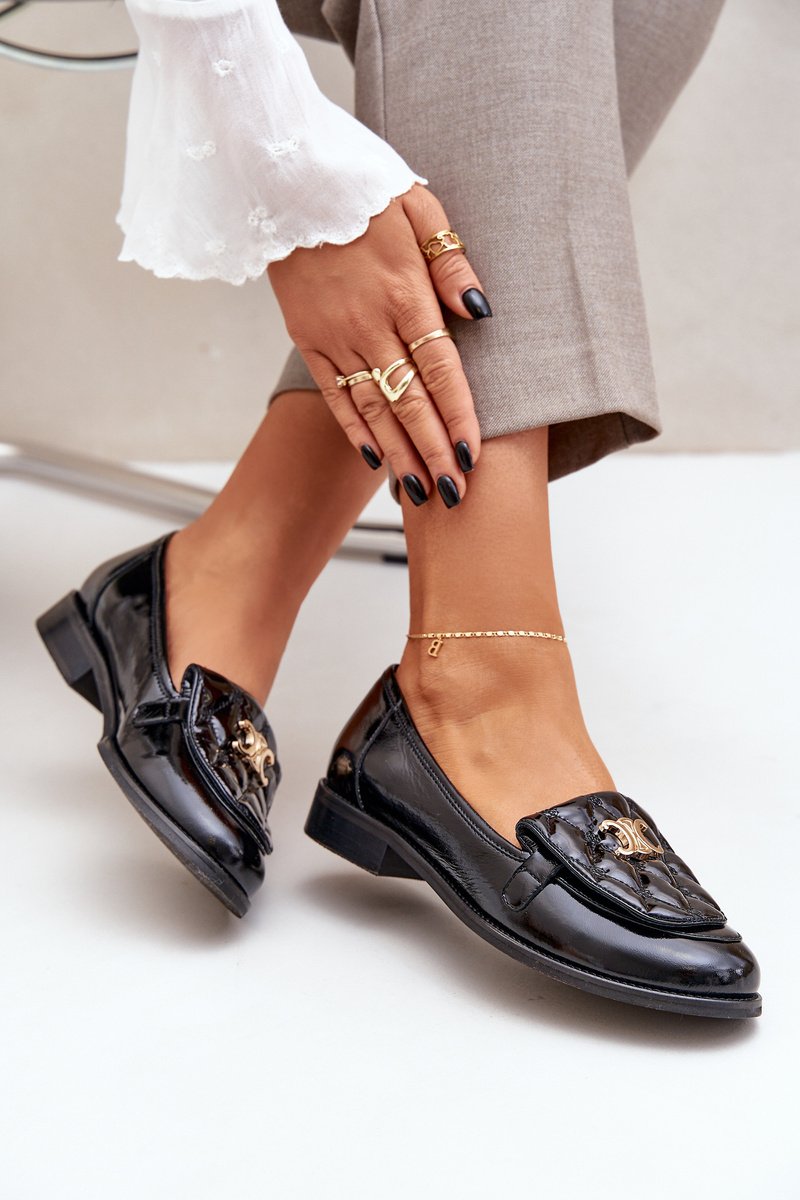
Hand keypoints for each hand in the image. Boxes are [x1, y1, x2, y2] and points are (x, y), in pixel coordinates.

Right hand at [267, 184, 489, 505]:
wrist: (286, 178)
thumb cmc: (362, 188)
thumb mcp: (419, 208)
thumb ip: (451, 263)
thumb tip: (480, 311)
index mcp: (405, 292)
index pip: (440, 368)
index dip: (458, 416)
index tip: (473, 456)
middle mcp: (370, 323)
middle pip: (410, 400)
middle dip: (433, 451)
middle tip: (454, 495)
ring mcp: (335, 336)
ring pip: (374, 408)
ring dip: (400, 454)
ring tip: (421, 492)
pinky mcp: (308, 340)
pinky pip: (335, 395)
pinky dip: (356, 430)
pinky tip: (376, 459)